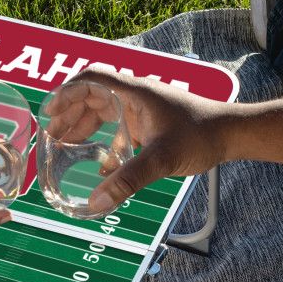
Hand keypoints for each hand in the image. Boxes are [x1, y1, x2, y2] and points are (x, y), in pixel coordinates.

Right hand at [62, 69, 230, 212]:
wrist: (232, 133)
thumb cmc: (201, 135)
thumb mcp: (161, 159)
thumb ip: (127, 180)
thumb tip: (95, 202)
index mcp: (135, 92)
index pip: (92, 79)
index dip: (67, 92)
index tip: (50, 111)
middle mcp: (136, 96)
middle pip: (92, 96)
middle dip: (69, 113)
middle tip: (51, 134)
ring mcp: (143, 109)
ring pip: (105, 111)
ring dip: (84, 126)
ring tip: (64, 145)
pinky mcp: (150, 124)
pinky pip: (119, 127)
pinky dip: (105, 141)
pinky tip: (100, 165)